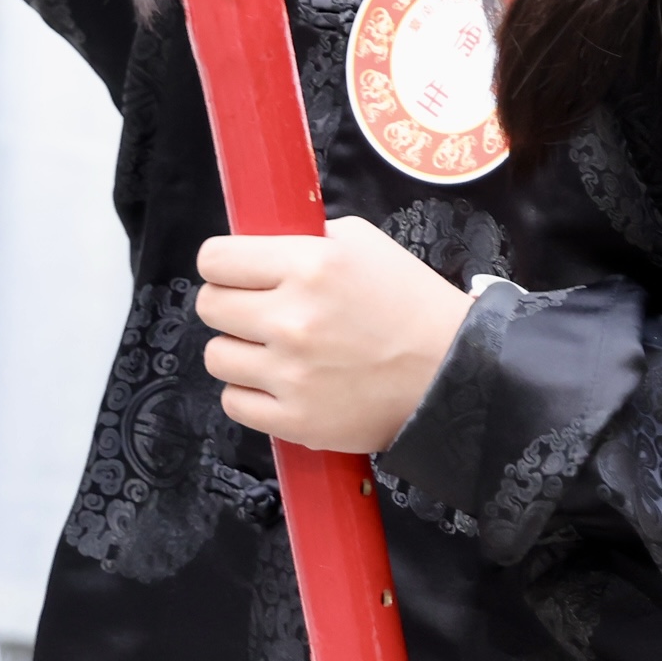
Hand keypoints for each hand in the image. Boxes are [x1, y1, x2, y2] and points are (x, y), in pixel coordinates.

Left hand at [193, 215, 473, 451]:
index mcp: (309, 265)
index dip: (222, 264)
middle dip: (230, 304)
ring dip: (240, 350)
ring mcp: (291, 373)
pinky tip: (281, 382)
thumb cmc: (410, 305)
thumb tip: (254, 248)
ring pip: (217, 355)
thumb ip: (304, 239)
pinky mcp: (295, 421)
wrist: (452, 373)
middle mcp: (294, 318)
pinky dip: (252, 393)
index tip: (234, 271)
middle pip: (210, 306)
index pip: (215, 259)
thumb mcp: (363, 243)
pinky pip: (234, 402)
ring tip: (275, 349)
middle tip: (258, 310)